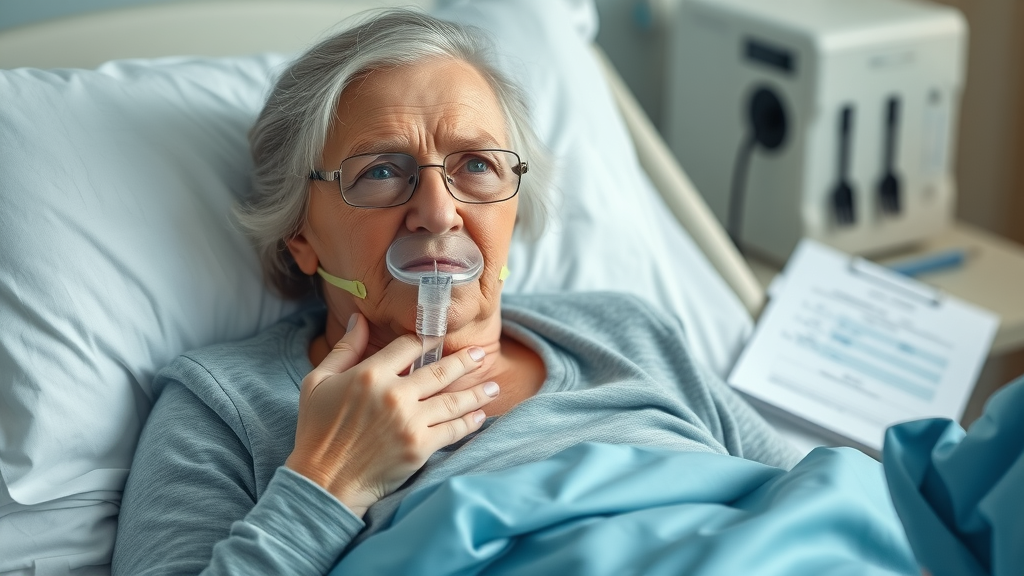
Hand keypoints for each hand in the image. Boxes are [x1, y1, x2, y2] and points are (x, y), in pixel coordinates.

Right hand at [285, 313, 497, 516]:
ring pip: (453, 400)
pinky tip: (481, 415)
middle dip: (464, 361)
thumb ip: (344, 349)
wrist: (325, 480)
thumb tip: (358, 319)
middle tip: (480, 354)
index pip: (408, 347)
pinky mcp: (420, 447)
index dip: (427, 339)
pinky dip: (470, 422)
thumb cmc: (317, 430)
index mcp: (369, 374)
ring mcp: (409, 422)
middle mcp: (394, 394)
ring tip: (493, 385)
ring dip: (477, 392)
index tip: (442, 336)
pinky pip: (453, 430)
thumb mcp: (318, 382)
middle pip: (439, 370)